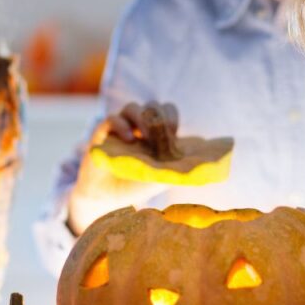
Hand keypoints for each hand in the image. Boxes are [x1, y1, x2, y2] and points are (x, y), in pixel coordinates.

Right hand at [67, 102, 176, 232]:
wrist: (108, 199)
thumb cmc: (136, 185)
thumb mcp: (161, 175)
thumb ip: (178, 166)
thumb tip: (203, 163)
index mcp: (153, 132)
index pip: (165, 110)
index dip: (171, 116)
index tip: (174, 132)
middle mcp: (137, 126)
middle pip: (151, 105)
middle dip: (159, 115)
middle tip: (164, 132)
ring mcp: (119, 129)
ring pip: (132, 107)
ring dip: (143, 118)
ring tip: (147, 136)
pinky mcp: (101, 135)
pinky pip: (111, 119)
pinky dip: (121, 125)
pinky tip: (130, 139)